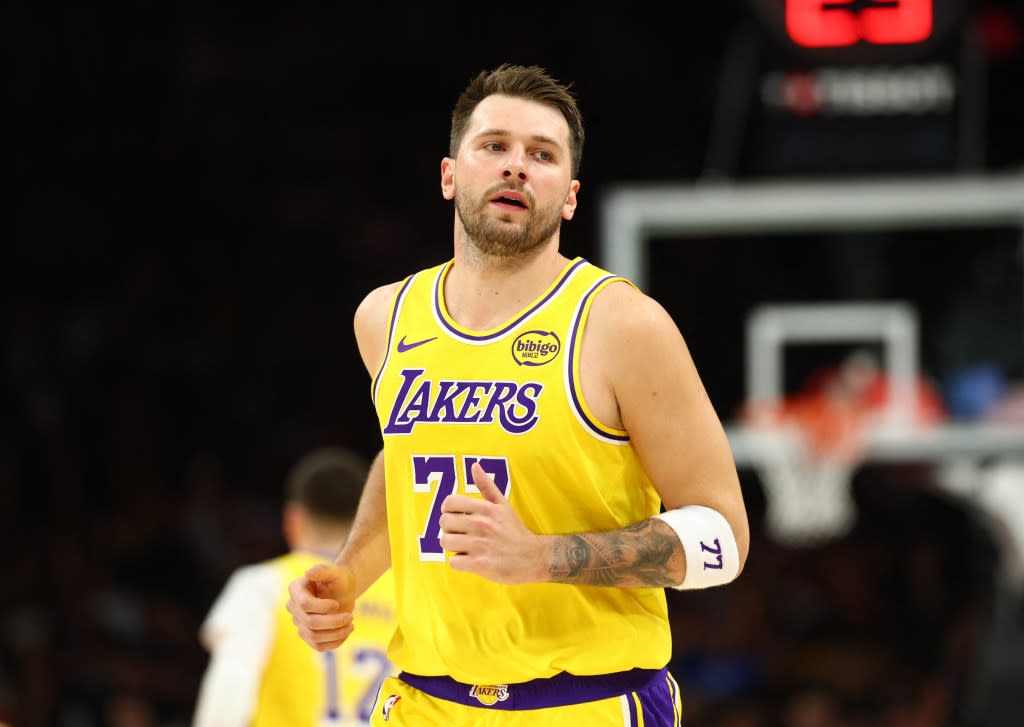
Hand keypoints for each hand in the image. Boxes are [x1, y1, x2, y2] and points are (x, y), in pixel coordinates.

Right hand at [286, 563, 355, 651]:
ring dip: (336, 633)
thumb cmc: (338, 578)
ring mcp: (299, 623)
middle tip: (351, 617)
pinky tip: (346, 632)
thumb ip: (323, 570)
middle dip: (333, 622)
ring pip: (314, 637)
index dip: (322, 607)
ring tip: (351, 625)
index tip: (337, 604)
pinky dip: (335, 642)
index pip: (304, 604)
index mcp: (296, 589)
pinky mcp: (308, 635)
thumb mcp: (334, 571)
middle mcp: (294, 607)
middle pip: (310, 623)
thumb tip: (308, 573)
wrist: (343, 590)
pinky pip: (319, 646)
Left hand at [439, 462, 547, 583]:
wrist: (533, 557)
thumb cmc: (514, 531)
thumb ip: (486, 485)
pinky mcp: (480, 564)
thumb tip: (474, 466)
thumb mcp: (503, 505)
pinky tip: (470, 560)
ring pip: (445, 542)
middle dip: (450, 529)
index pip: (449, 502)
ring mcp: (480, 545)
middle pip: (444, 522)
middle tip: (462, 534)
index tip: (456, 517)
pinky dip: (459, 563)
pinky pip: (453, 562)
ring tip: (465, 547)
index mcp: (485, 508)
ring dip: (453, 546)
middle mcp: (481, 524)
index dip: (448, 510)